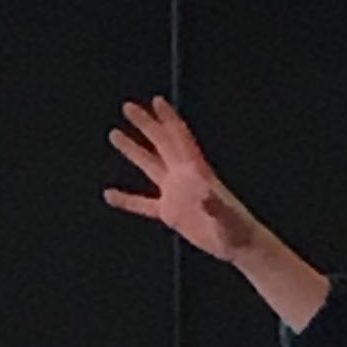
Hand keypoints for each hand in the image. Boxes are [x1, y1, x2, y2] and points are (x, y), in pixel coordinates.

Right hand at [103, 96, 330, 331]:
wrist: (237, 244)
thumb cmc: (237, 229)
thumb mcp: (227, 217)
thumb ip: (216, 206)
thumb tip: (204, 195)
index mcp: (197, 172)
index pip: (180, 139)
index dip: (169, 120)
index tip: (156, 101)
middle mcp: (184, 177)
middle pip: (161, 144)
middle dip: (145, 125)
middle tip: (128, 107)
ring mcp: (175, 193)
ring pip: (150, 166)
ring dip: (133, 150)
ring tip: (115, 134)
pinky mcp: (170, 212)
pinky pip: (143, 204)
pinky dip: (126, 200)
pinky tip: (109, 194)